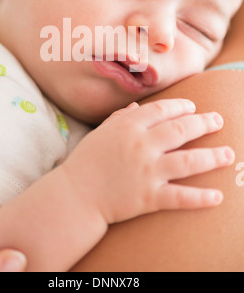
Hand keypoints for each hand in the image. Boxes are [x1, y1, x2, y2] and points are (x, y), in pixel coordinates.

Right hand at [62, 99, 233, 224]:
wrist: (75, 195)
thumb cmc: (86, 161)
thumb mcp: (100, 132)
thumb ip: (120, 117)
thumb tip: (136, 106)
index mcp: (128, 126)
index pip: (162, 110)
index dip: (181, 106)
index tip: (193, 107)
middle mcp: (141, 146)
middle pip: (181, 130)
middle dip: (204, 123)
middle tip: (219, 120)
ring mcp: (147, 172)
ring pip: (188, 161)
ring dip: (212, 157)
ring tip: (229, 154)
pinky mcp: (149, 197)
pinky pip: (180, 197)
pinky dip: (200, 198)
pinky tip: (217, 196)